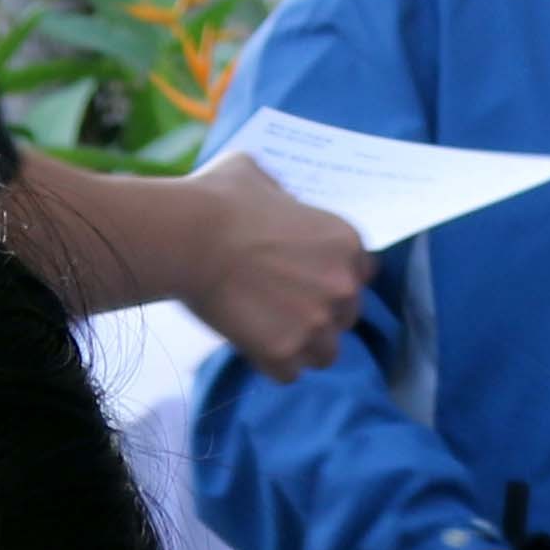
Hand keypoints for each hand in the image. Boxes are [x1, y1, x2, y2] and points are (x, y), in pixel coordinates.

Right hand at [181, 154, 372, 377]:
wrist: (187, 237)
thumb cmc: (218, 200)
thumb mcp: (257, 176)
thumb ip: (279, 195)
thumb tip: (272, 199)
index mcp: (346, 242)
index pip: (361, 274)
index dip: (333, 279)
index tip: (308, 281)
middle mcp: (342, 286)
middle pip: (345, 316)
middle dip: (319, 314)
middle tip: (280, 306)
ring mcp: (315, 324)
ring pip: (324, 353)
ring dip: (302, 346)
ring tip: (268, 331)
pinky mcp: (285, 353)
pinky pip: (289, 374)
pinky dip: (272, 364)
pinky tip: (251, 345)